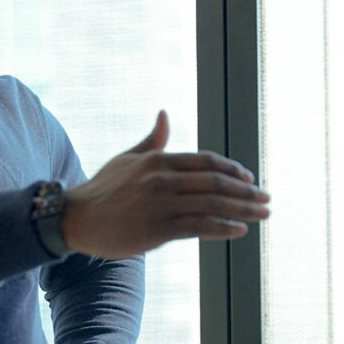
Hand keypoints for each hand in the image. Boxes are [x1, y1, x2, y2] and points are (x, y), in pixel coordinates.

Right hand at [63, 111, 270, 258]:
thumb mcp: (128, 159)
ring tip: (263, 214)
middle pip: (216, 183)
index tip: (250, 179)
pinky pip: (199, 227)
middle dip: (246, 191)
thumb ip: (153, 141)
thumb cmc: (103, 189)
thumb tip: (165, 113)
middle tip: (268, 199)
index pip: (206, 162)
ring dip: (243, 210)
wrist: (76, 219)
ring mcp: (160, 204)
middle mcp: (162, 179)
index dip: (232, 170)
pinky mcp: (157, 230)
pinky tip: (240, 231)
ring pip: (213, 205)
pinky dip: (223, 228)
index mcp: (159, 161)